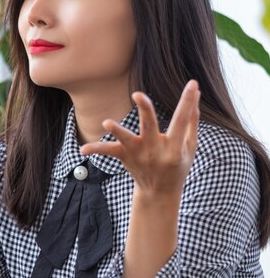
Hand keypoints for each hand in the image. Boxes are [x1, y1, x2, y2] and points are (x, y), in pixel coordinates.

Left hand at [80, 79, 200, 198]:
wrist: (160, 192)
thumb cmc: (178, 164)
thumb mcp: (190, 148)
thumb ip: (192, 122)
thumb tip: (195, 94)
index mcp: (175, 148)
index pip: (183, 120)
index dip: (188, 102)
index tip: (192, 84)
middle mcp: (156, 150)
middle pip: (150, 127)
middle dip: (145, 111)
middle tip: (138, 95)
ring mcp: (139, 154)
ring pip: (126, 140)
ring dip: (117, 131)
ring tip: (106, 123)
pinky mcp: (125, 157)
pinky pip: (108, 151)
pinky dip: (96, 149)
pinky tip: (82, 150)